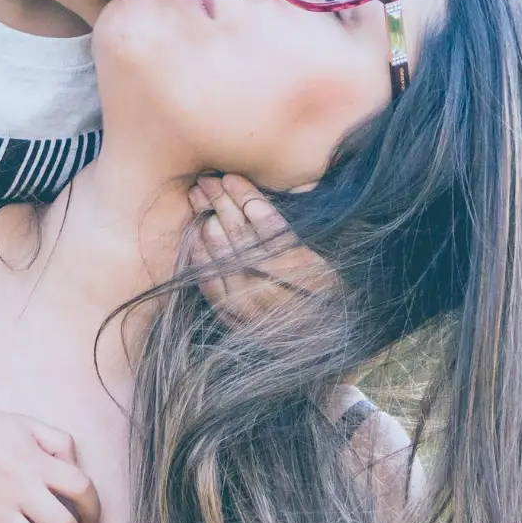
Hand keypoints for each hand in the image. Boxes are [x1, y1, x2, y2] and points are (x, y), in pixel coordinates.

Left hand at [188, 174, 334, 325]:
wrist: (317, 344)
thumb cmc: (326, 298)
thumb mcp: (325, 265)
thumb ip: (295, 237)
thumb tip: (266, 200)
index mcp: (305, 273)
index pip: (270, 227)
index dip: (248, 199)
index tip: (232, 178)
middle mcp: (275, 292)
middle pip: (241, 238)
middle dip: (222, 204)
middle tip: (207, 179)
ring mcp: (251, 308)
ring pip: (222, 257)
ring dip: (206, 222)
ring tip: (197, 196)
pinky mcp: (234, 319)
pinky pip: (209, 283)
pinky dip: (201, 256)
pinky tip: (195, 233)